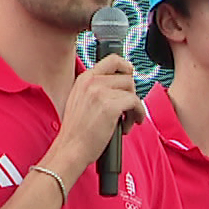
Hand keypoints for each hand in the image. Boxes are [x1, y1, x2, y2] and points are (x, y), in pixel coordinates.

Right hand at [48, 56, 142, 175]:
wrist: (70, 148)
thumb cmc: (76, 132)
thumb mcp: (79, 100)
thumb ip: (95, 89)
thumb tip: (118, 87)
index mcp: (84, 79)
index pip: (112, 60)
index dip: (126, 67)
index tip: (130, 75)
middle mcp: (92, 82)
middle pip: (127, 77)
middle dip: (131, 93)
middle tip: (126, 109)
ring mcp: (100, 93)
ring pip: (132, 90)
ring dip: (134, 107)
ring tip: (126, 120)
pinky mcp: (110, 106)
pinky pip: (135, 103)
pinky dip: (138, 114)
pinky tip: (131, 124)